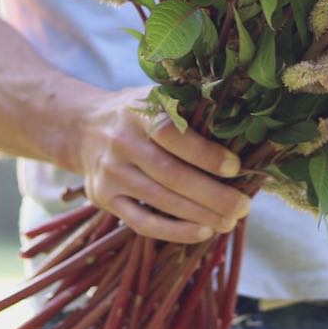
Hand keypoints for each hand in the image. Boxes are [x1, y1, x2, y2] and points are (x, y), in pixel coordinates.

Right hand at [76, 87, 250, 244]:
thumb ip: (189, 106)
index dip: (206, 154)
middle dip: (212, 194)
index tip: (236, 168)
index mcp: (139, 112)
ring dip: (199, 216)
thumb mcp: (157, 96)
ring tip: (230, 221)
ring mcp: (111, 174)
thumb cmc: (138, 112)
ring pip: (159, 201)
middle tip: (243, 206)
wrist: (84, 128)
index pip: (173, 135)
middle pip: (170, 175)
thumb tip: (240, 123)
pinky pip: (142, 222)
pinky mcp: (104, 199)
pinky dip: (174, 231)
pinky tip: (202, 232)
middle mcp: (121, 142)